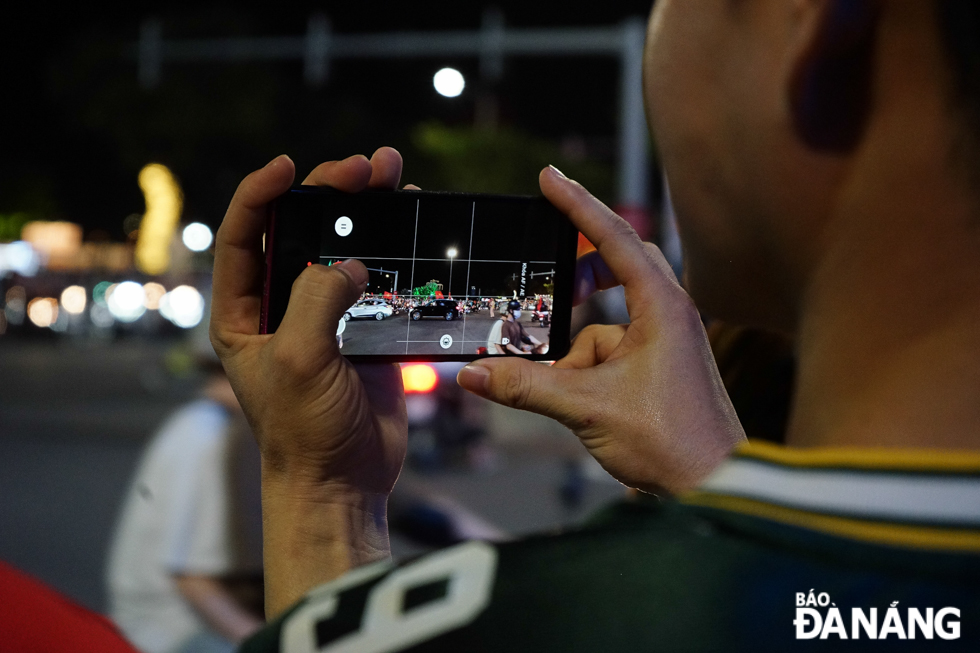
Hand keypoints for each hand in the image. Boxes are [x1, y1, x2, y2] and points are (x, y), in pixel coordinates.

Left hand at [210, 147, 410, 615]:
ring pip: (346, 250)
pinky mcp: (367, 334)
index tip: (291, 165)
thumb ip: (316, 298)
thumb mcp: (297, 358)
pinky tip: (414, 228)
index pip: (243, 238)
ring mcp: (328, 319)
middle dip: (331, 194)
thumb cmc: (303, 430)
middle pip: (302, 233)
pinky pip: (381, 282)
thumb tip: (348, 262)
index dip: (262, 194)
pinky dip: (397, 253)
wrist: (343, 482)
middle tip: (366, 166)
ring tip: (395, 177)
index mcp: (243, 314)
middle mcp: (281, 309)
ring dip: (369, 214)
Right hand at [457, 166, 744, 493]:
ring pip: (605, 324)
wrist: (718, 487)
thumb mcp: (588, 408)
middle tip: (544, 267)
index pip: (614, 237)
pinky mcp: (658, 368)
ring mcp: (665, 342)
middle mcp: (668, 314)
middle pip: (616, 267)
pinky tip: (576, 402)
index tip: (548, 177)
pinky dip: (586, 371)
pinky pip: (610, 353)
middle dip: (578, 272)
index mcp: (662, 306)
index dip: (577, 204)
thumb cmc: (672, 442)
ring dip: (576, 347)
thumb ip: (526, 386)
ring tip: (562, 381)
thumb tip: (472, 373)